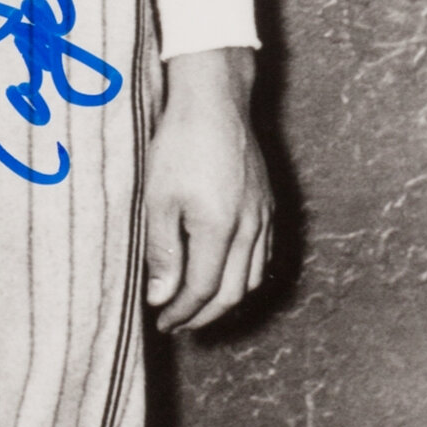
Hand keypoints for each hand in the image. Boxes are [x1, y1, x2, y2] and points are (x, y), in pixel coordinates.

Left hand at [143, 47, 272, 332]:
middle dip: (204, 315)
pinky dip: (244, 276)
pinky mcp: (267, 203)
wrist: (214, 101)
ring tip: (198, 307)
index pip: (202, 290)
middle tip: (177, 324)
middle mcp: (250, 228)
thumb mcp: (158, 198)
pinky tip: (225, 275)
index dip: (182, 312)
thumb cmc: (180, 145)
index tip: (161, 323)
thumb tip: (160, 297)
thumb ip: (162, 251)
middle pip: (232, 292)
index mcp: (220, 228)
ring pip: (252, 277)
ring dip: (225, 300)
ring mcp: (263, 215)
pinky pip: (263, 254)